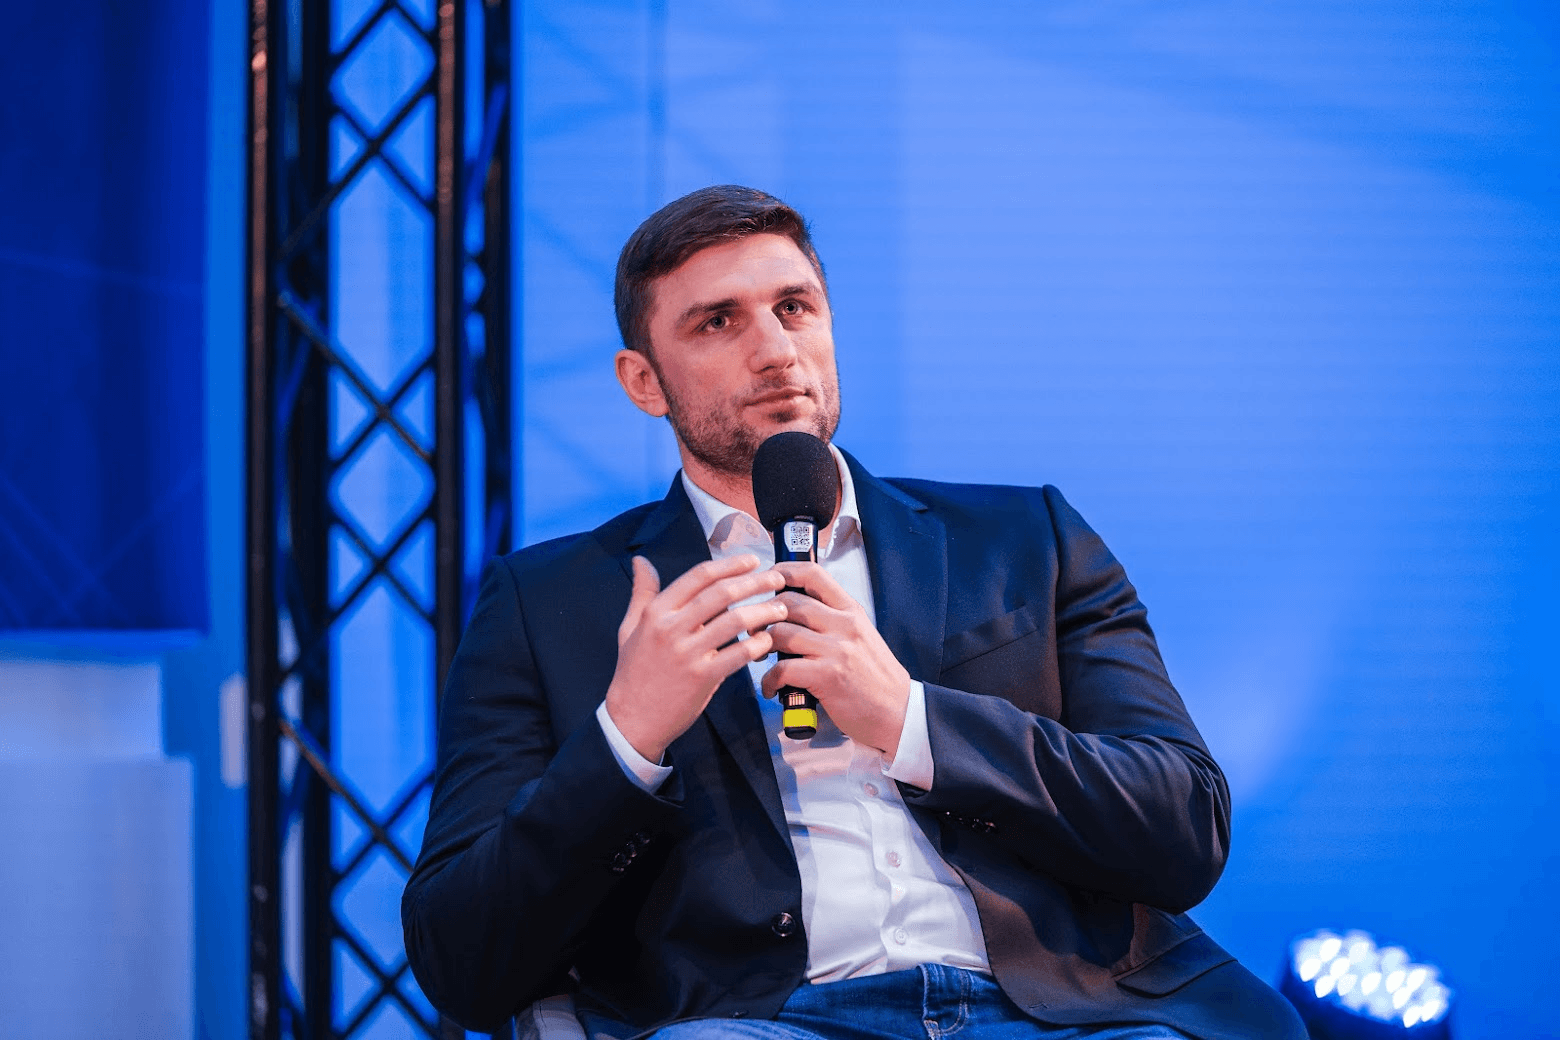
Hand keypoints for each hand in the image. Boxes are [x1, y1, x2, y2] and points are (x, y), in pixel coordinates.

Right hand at [606, 554, 786, 762]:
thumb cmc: (634, 672)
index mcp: (657, 612)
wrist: (632, 719)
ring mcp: (688, 653)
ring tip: (781, 608)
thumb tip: (641, 561)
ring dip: (763, 611)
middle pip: (722, 594)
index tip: (752, 561)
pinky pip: (738, 654)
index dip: (730, 565)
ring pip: (735, 621)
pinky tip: (768, 639)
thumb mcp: (630, 628)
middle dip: (755, 582)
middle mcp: (671, 628)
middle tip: (777, 579)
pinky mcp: (703, 677)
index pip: (699, 576)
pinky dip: (757, 644)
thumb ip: (642, 593)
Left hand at [761, 562, 911, 754]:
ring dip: (761, 647)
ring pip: (780, 633)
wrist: (898, 711)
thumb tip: (795, 611)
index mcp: (851, 611)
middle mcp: (843, 624)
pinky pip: (782, 669)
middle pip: (788, 603)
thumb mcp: (861, 636)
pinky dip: (769, 680)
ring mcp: (836, 650)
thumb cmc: (876, 677)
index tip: (767, 581)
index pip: (813, 574)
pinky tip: (771, 688)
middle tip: (755, 631)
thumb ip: (833, 620)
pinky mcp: (826, 676)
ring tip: (760, 659)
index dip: (783, 572)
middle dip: (763, 616)